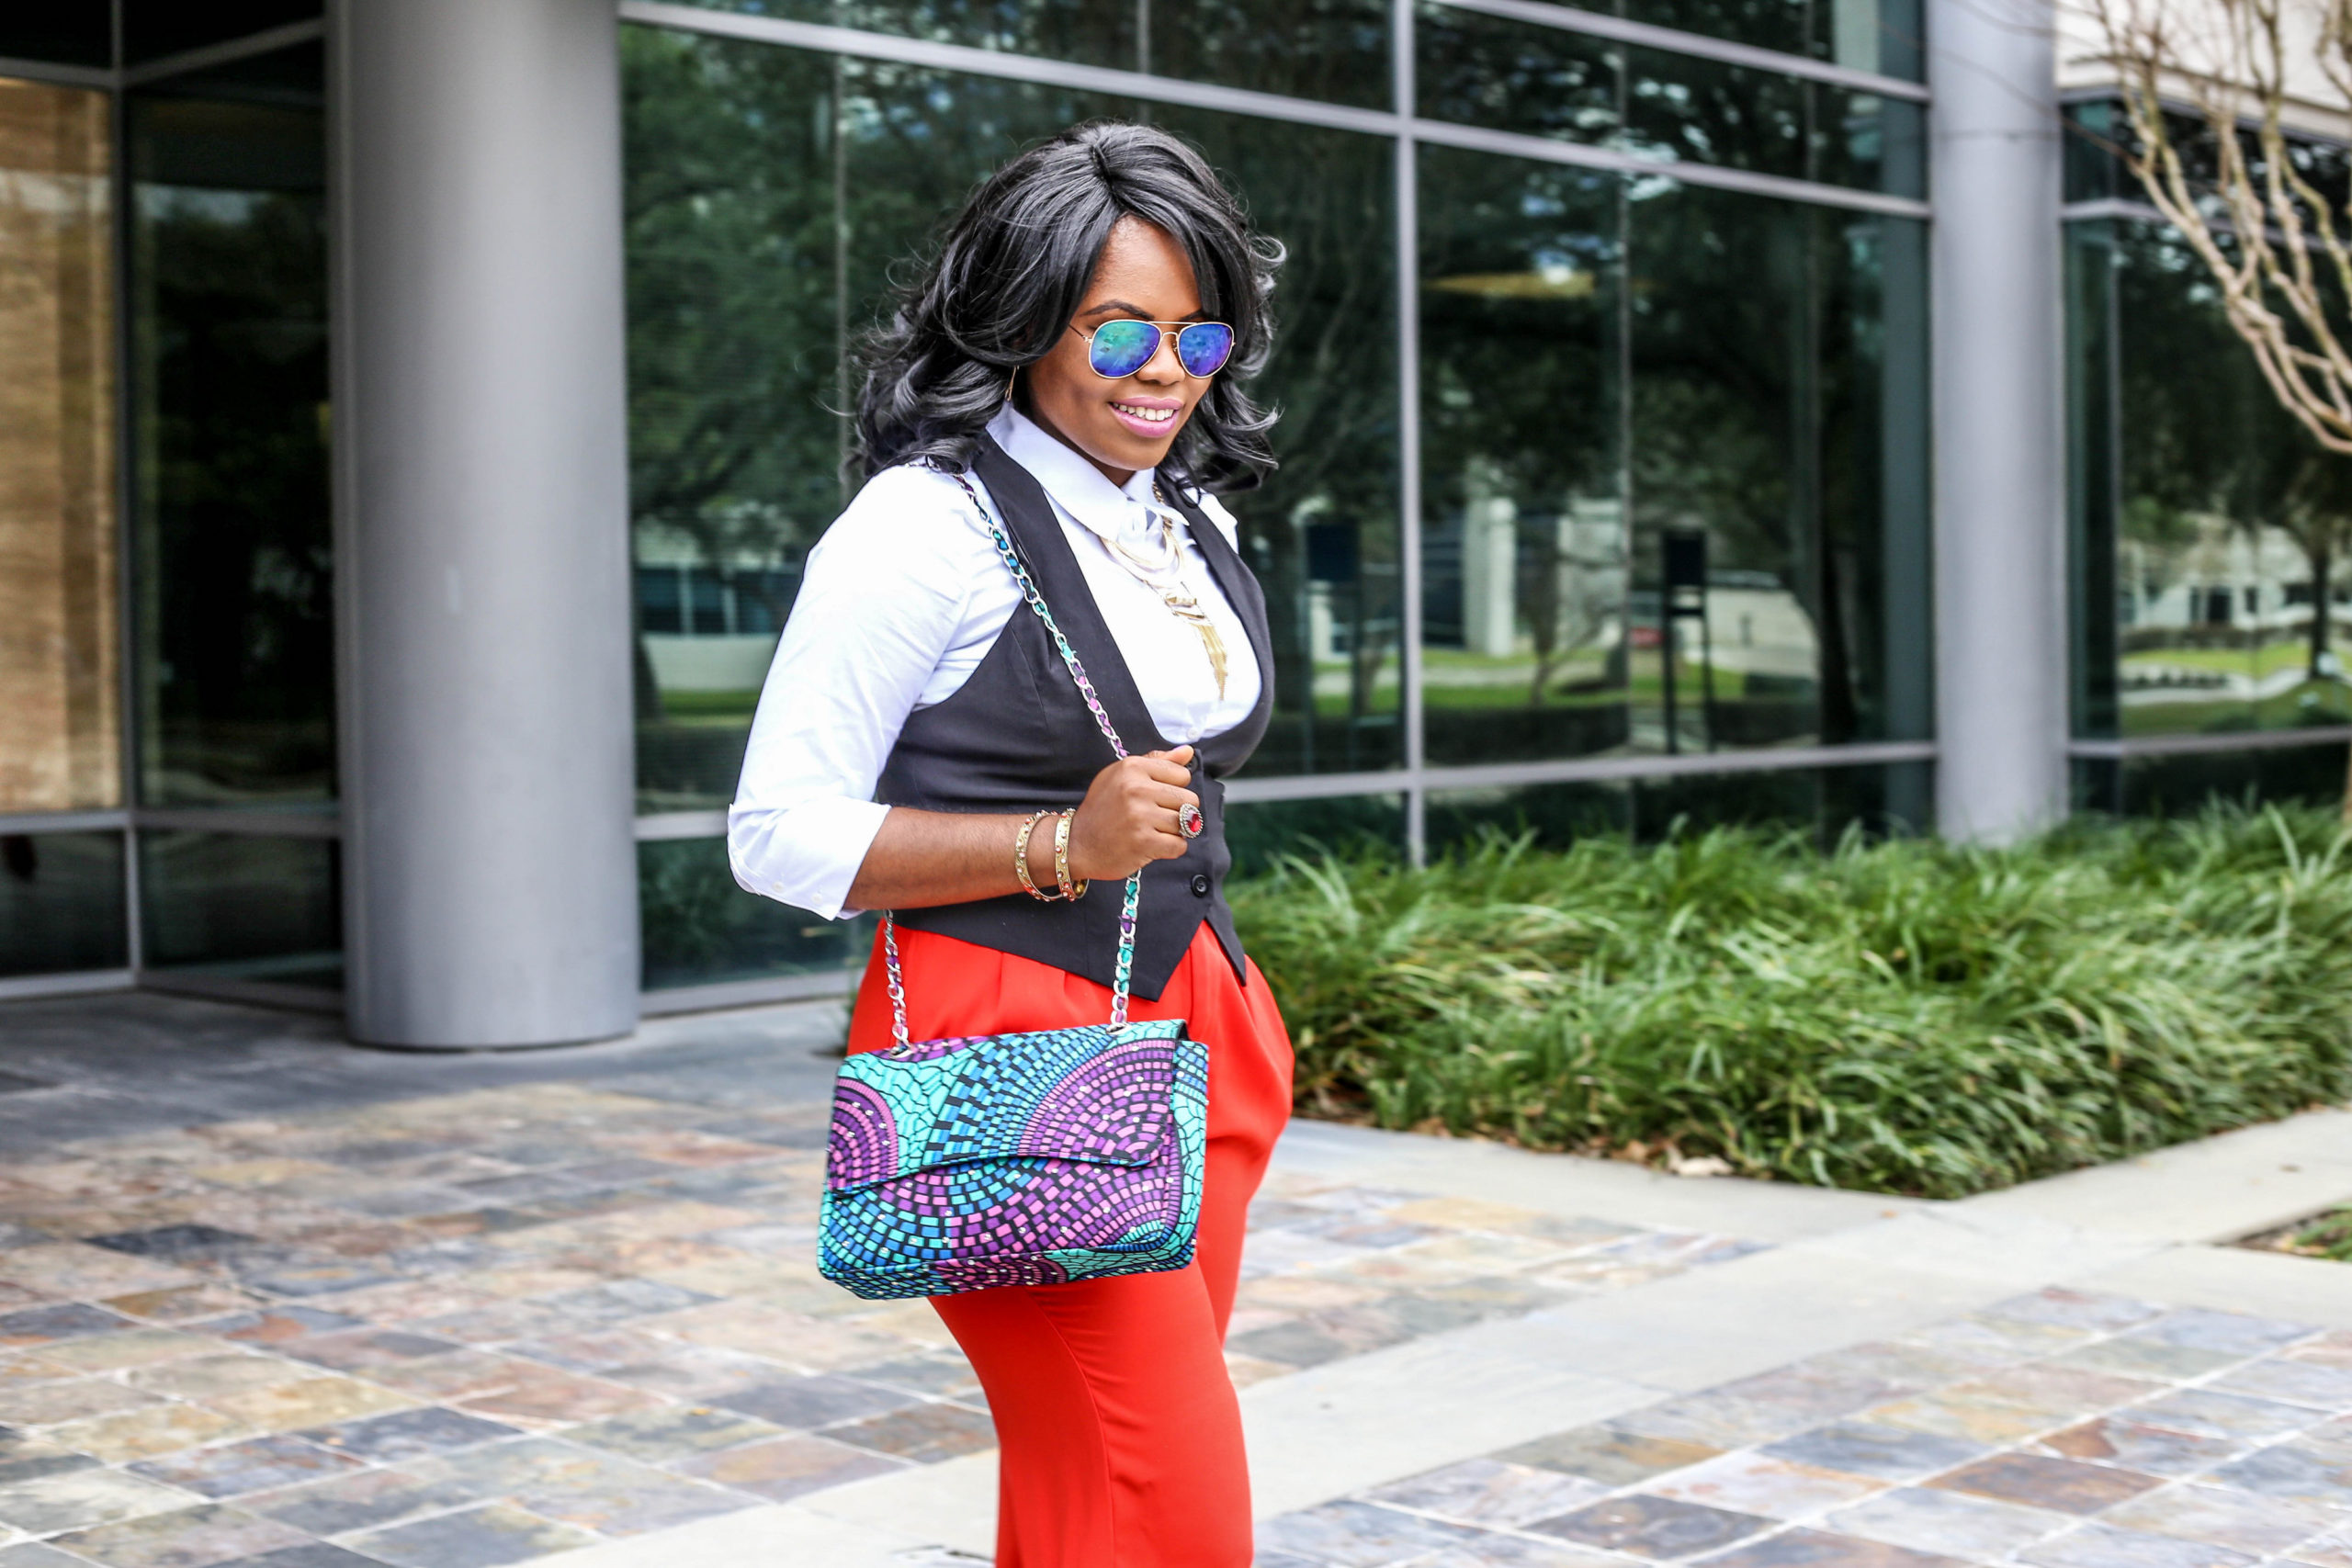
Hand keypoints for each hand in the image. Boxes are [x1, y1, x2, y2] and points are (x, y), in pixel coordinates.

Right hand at [1067, 746, 1197, 881]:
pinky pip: (1180, 845)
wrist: (1077, 844)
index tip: (1155, 797)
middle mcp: (1136, 788)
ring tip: (1152, 830)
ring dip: (1174, 831)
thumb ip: (1157, 762)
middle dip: (1178, 811)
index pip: (1183, 775)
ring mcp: (1140, 816)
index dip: (1173, 789)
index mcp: (1132, 767)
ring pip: (1187, 824)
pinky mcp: (1144, 842)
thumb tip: (1188, 751)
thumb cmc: (1102, 809)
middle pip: (1189, 800)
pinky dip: (1171, 848)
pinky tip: (1153, 845)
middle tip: (1155, 817)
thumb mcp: (1122, 775)